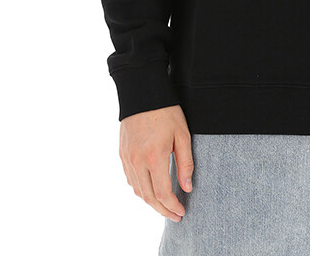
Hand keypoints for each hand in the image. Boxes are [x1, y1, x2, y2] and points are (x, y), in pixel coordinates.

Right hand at [119, 105, 193, 221]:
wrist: (142, 93)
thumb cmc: (167, 111)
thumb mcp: (183, 135)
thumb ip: (185, 163)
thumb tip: (187, 187)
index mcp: (154, 157)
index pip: (163, 193)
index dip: (172, 207)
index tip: (181, 212)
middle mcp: (137, 161)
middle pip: (148, 197)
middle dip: (162, 210)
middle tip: (174, 216)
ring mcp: (127, 158)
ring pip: (137, 190)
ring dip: (151, 202)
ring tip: (164, 205)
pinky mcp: (122, 153)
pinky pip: (130, 178)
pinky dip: (140, 189)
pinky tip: (150, 189)